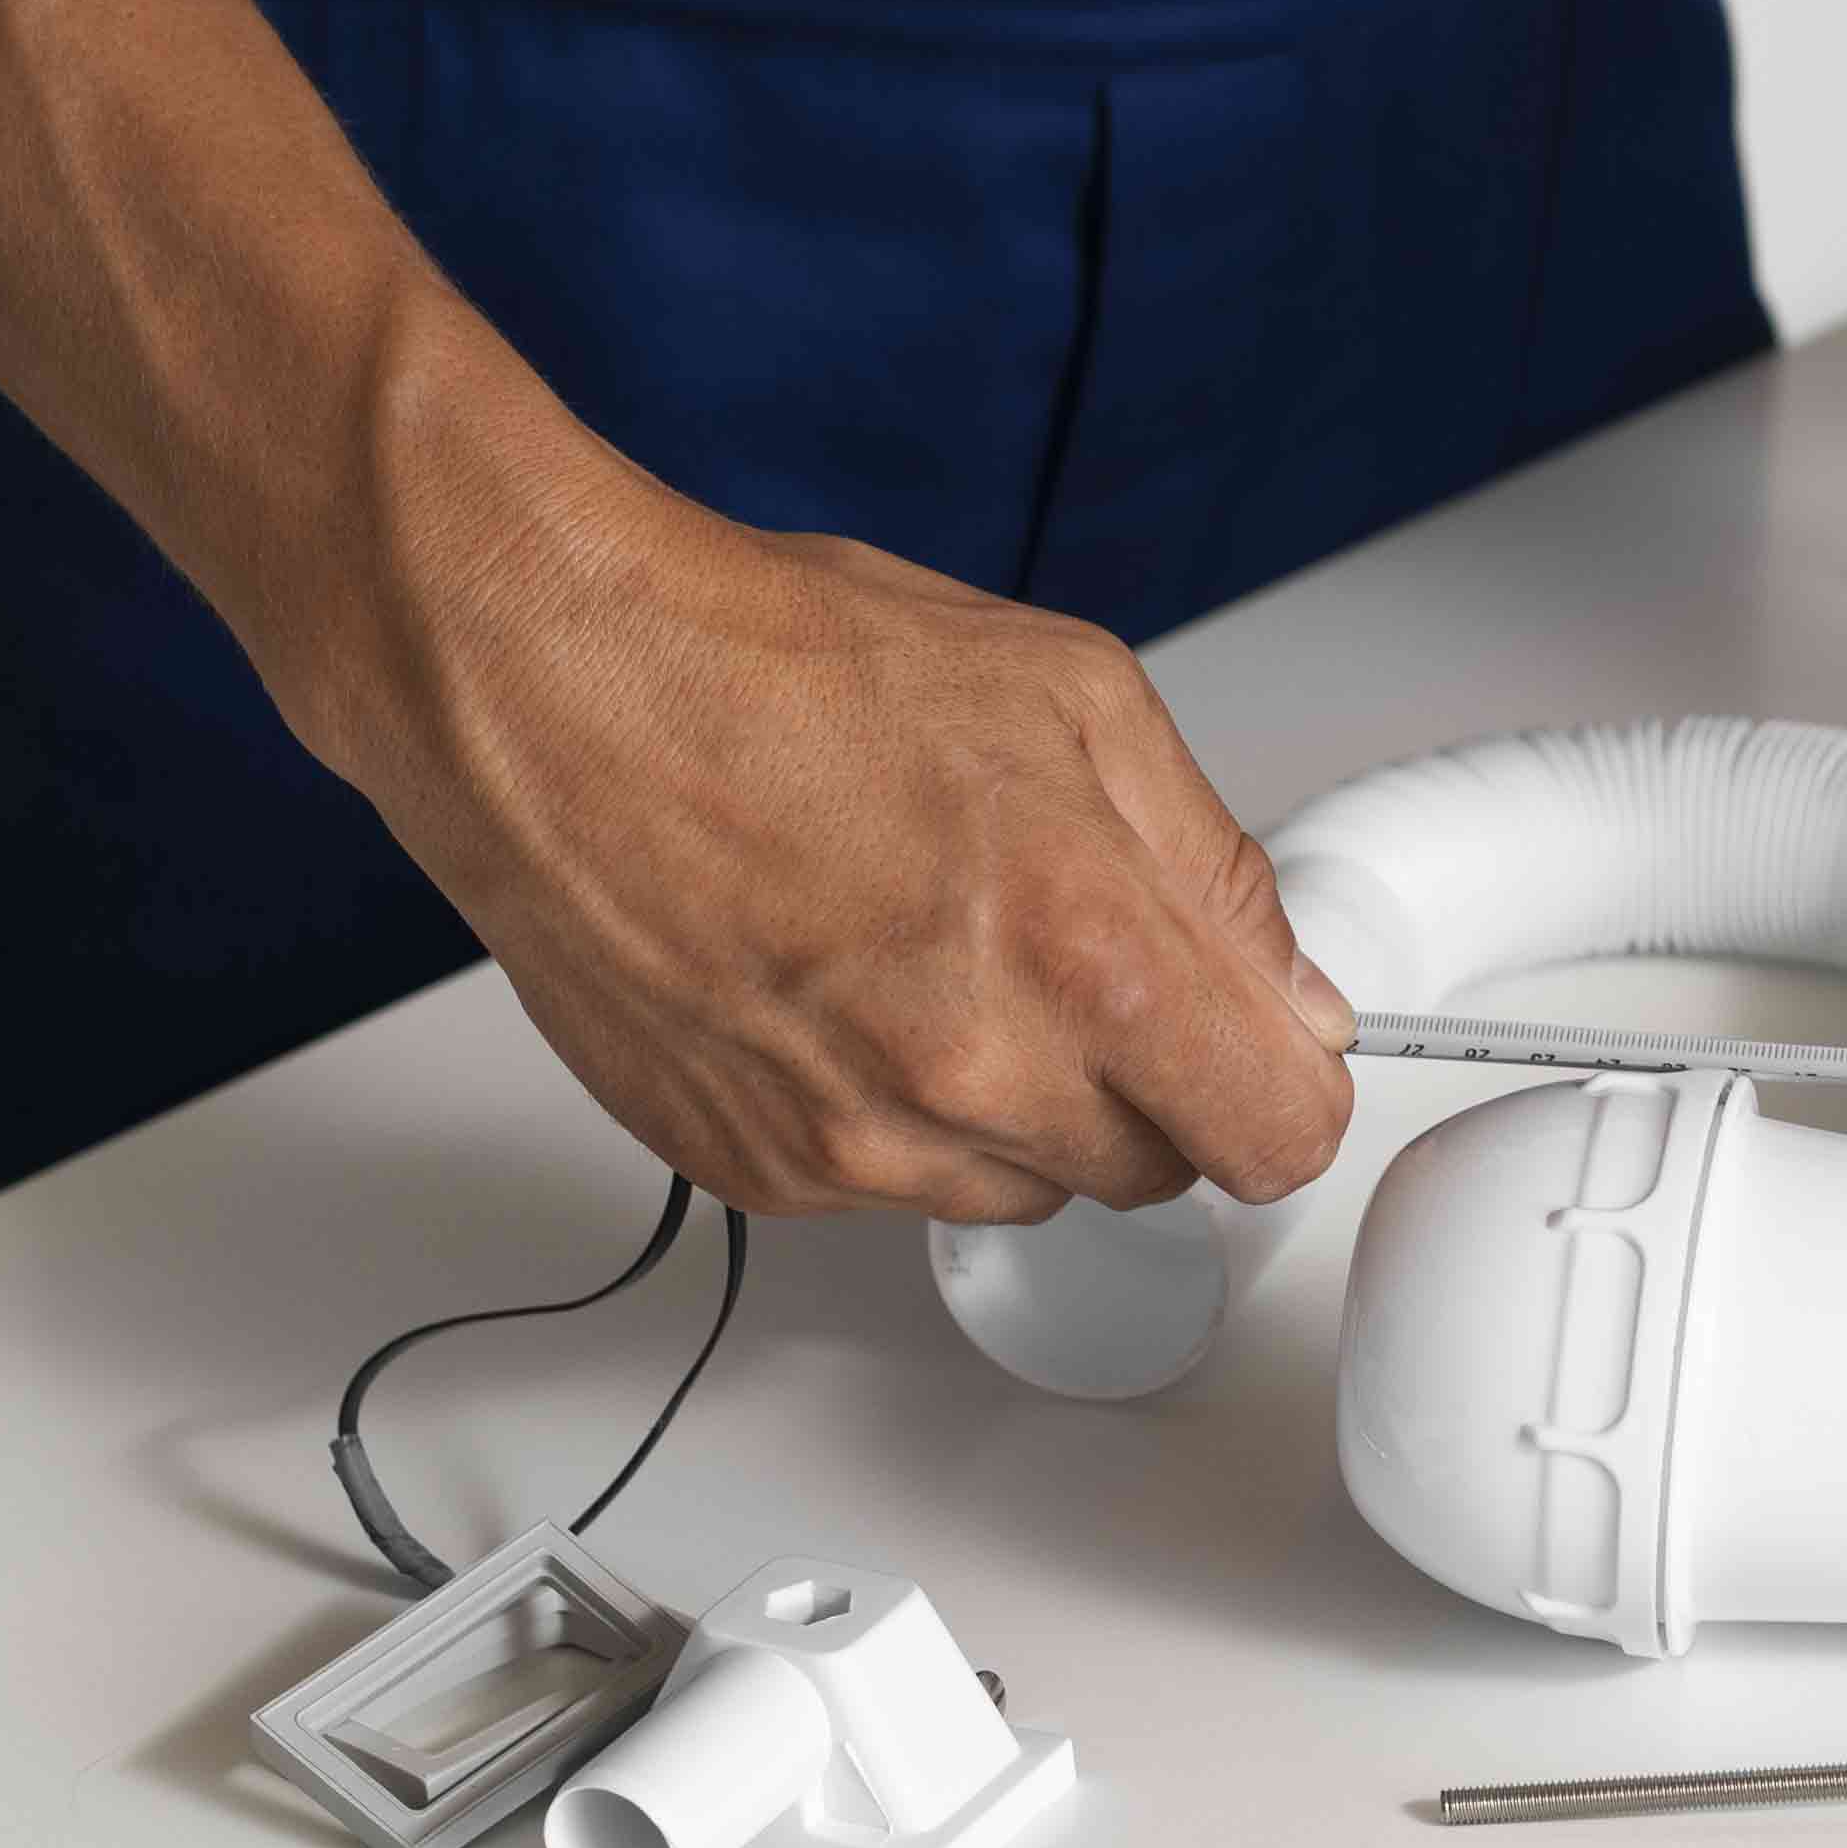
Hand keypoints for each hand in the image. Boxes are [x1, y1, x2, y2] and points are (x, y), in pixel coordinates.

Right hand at [277, 438, 1354, 1225]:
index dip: (1280, 1081)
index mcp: (1085, 951)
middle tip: (1059, 942)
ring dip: (1017, 1097)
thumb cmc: (781, 664)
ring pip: (1026, 1183)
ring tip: (928, 942)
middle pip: (1158, 1168)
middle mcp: (973, 1075)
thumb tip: (1295, 999)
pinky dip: (892, 1105)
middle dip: (1145, 1073)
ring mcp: (857, 1143)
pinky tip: (837, 977)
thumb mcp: (1076, 697)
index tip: (1255, 1045)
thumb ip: (1216, 872)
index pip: (1275, 1133)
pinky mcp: (759, 1170)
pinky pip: (895, 1182)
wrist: (550, 688)